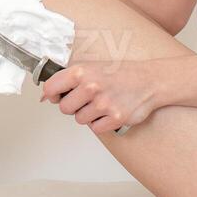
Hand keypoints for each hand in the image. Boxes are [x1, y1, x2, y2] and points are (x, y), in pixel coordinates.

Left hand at [39, 60, 161, 133]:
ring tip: (101, 103)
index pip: (51, 88)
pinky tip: (110, 111)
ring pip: (80, 119)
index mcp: (81, 71)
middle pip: (65, 108)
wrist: (149, 80)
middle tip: (86, 99)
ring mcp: (103, 103)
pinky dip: (101, 123)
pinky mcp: (115, 118)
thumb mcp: (92, 67)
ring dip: (88, 115)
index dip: (52, 94)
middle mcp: (90, 87)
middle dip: (73, 106)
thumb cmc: (120, 73)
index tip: (57, 96)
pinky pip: (95, 129)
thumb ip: (69, 79)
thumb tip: (46, 95)